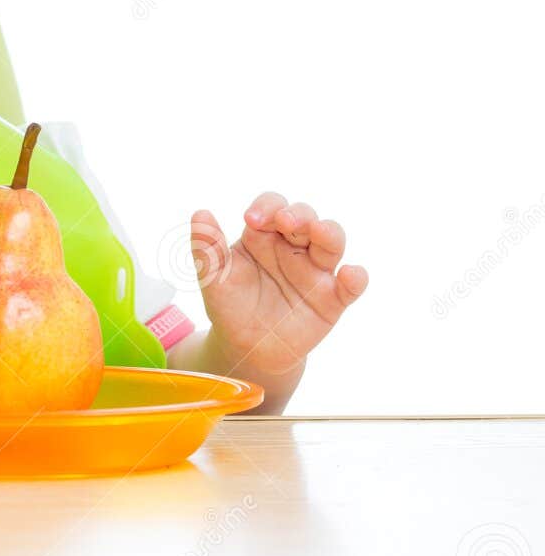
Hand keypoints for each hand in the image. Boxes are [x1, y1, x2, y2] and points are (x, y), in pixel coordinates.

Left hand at [190, 192, 368, 377]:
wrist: (245, 347)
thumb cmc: (230, 304)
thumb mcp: (213, 278)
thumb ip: (207, 247)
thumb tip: (200, 213)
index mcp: (263, 235)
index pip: (272, 207)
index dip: (266, 207)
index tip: (251, 220)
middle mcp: (293, 247)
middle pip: (306, 217)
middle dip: (298, 214)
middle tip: (284, 222)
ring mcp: (315, 271)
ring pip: (332, 242)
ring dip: (328, 233)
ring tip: (319, 232)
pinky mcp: (332, 299)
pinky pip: (351, 285)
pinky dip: (356, 277)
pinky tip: (350, 274)